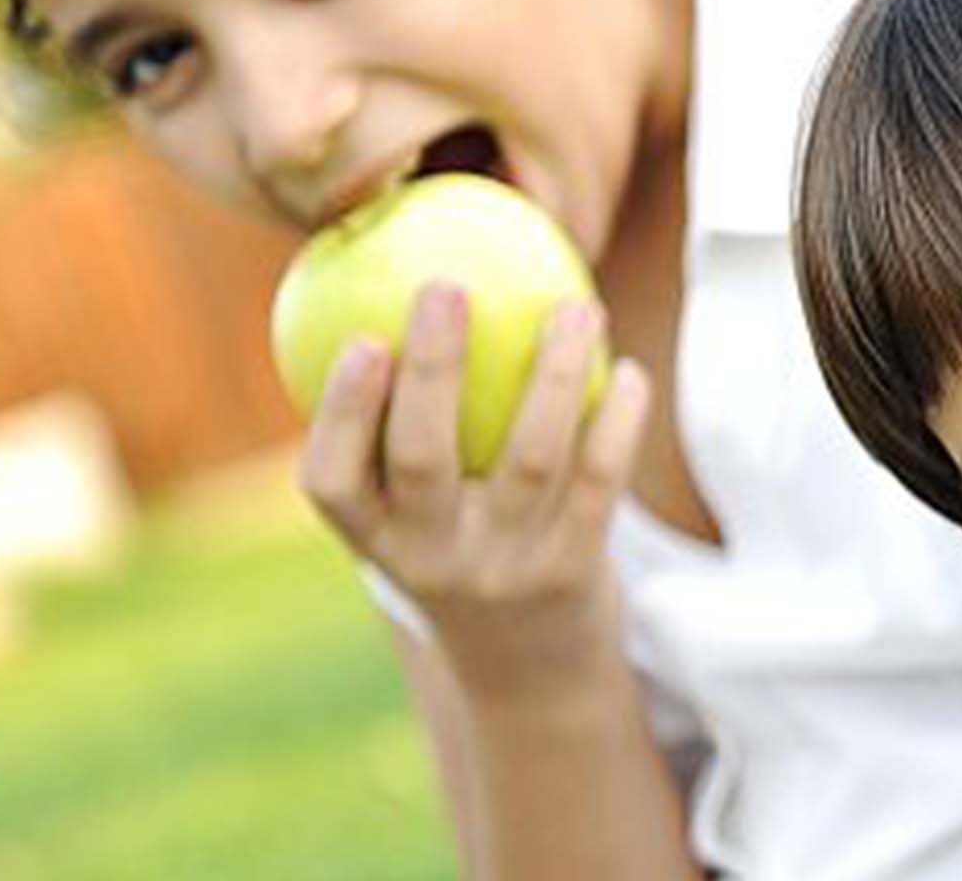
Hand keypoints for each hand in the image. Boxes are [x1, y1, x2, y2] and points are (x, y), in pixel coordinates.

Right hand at [298, 282, 651, 701]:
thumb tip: (404, 297)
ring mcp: (503, 568)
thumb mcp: (414, 522)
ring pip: (530, 459)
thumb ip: (396, 440)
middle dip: (431, 368)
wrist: (532, 675)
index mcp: (375, 541)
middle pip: (421, 456)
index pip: (331, 481)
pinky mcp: (572, 572)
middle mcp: (430, 559)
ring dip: (554, 374)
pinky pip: (600, 483)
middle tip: (446, 286)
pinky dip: (618, 422)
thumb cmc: (464, 557)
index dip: (340, 412)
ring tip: (578, 308)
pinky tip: (630, 373)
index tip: (359, 339)